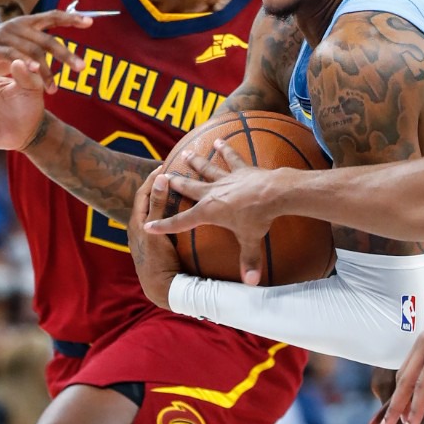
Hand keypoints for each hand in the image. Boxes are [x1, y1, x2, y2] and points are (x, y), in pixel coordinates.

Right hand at [0, 10, 92, 92]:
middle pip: (46, 40)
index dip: (70, 18)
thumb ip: (37, 48)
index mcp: (25, 24)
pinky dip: (23, 65)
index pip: (51, 17)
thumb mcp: (18, 46)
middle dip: (65, 54)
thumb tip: (64, 54)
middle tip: (81, 68)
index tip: (90, 22)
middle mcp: (16, 27)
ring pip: (31, 52)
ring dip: (45, 70)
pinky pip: (10, 57)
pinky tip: (34, 74)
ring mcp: (2, 36)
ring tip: (54, 88)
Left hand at [130, 167, 182, 307]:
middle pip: (149, 200)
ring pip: (156, 211)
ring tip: (177, 187)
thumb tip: (160, 178)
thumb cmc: (156, 259)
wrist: (161, 288)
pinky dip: (169, 212)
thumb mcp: (156, 230)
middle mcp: (141, 228)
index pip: (143, 192)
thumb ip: (157, 204)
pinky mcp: (158, 244)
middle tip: (171, 172)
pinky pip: (162, 221)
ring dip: (164, 198)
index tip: (164, 164)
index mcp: (137, 222)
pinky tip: (181, 211)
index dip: (152, 178)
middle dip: (158, 186)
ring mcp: (149, 236)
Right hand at [144, 139, 281, 285]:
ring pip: (206, 169)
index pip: (181, 222)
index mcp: (209, 211)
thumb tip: (251, 283)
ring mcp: (226, 179)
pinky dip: (226, 149)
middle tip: (162, 177)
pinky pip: (231, 158)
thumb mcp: (251, 240)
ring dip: (195, 162)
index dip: (164, 225)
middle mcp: (213, 193)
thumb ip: (249, 261)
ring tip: (185, 154)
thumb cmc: (259, 217)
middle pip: (189, 189)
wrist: (274, 193)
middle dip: (175, 184)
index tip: (148, 226)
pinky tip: (220, 139)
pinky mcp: (241, 170)